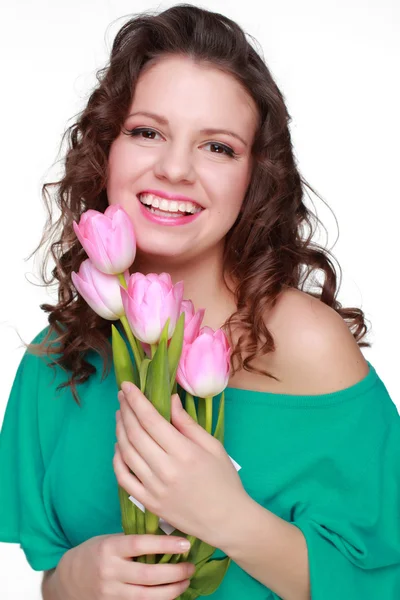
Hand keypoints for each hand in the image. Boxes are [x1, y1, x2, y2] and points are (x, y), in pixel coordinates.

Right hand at [53, 533, 194, 599]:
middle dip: (175, 572)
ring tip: (186, 581)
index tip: (185, 544)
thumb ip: (133, 541)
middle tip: (190, 566)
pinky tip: (171, 594)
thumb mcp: (110, 540)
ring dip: (172, 590)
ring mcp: (111, 592)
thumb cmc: (94, 554)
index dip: (165, 544)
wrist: (68, 581)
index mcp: (109, 547)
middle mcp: (110, 571)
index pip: (141, 544)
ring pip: (147, 596)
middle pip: (149, 575)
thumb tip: (167, 537)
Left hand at [113, 382, 249, 547]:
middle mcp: (165, 470)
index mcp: (184, 452)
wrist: (226, 520)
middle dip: (126, 410)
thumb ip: (187, 423)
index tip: (126, 386)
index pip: (151, 420)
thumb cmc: (223, 479)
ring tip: (120, 415)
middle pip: (135, 434)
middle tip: (122, 396)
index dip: (136, 400)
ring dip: (120, 431)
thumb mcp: (212, 445)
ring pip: (126, 453)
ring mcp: (154, 488)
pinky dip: (117, 459)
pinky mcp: (148, 502)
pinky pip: (124, 478)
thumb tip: (170, 399)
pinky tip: (119, 445)